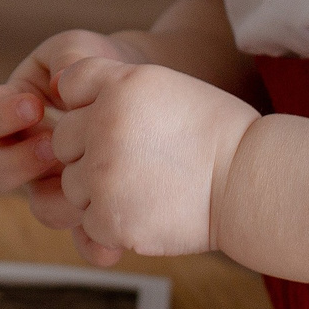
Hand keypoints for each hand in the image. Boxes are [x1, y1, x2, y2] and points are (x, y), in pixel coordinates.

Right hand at [0, 30, 150, 256]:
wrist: (147, 95)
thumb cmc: (103, 66)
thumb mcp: (85, 49)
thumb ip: (69, 57)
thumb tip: (60, 84)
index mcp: (16, 113)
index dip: (1, 115)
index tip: (32, 105)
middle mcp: (26, 155)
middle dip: (19, 162)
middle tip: (53, 146)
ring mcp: (57, 186)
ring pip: (40, 208)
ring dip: (59, 201)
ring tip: (90, 184)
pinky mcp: (90, 211)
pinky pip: (85, 239)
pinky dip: (95, 243)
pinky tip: (112, 239)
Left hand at [46, 54, 257, 264]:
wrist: (248, 183)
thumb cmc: (213, 134)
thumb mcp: (162, 86)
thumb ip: (109, 86)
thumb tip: (59, 95)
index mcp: (120, 85)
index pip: (70, 85)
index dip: (91, 106)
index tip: (122, 120)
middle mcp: (104, 124)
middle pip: (63, 141)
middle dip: (90, 152)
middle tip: (138, 160)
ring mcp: (102, 173)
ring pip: (71, 185)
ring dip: (99, 190)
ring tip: (147, 186)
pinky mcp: (108, 217)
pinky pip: (87, 222)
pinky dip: (114, 222)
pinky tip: (149, 210)